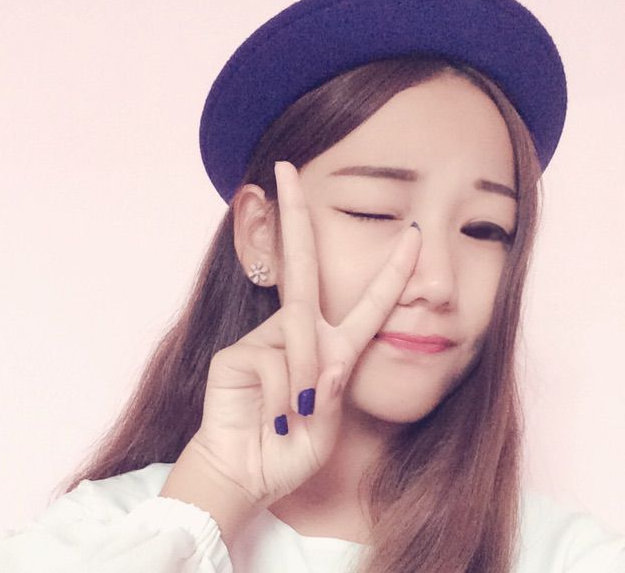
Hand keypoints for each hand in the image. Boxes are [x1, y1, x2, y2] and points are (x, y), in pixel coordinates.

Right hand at [167, 161, 420, 514]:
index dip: (392, 270)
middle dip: (295, 214)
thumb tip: (328, 358)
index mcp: (331, 349)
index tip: (411, 231)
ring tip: (295, 421)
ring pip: (301, 337)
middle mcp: (298, 334)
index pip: (367, 302)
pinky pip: (276, 364)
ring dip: (307, 385)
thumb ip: (334, 391)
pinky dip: (284, 398)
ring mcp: (264, 339)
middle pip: (302, 265)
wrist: (245, 478)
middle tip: (285, 169)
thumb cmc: (288, 453)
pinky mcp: (236, 353)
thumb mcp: (326, 426)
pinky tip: (274, 419)